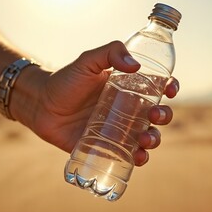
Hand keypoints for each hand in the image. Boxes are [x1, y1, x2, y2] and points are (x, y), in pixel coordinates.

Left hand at [14, 41, 178, 165]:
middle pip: (156, 114)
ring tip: (145, 140)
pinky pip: (128, 154)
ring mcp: (118, 129)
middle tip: (154, 115)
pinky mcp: (107, 147)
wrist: (41, 105)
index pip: (156, 87)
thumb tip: (136, 65)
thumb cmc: (64, 81)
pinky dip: (138, 158)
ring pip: (146, 136)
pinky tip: (138, 157)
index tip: (170, 89)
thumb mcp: (87, 61)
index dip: (170, 87)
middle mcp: (127, 108)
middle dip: (163, 116)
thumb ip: (110, 53)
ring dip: (154, 139)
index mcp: (127, 87)